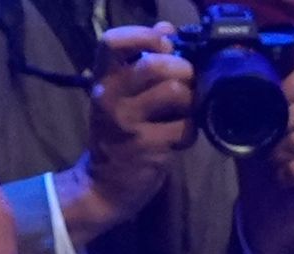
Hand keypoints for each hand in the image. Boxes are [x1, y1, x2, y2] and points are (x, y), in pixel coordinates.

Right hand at [66, 23, 193, 247]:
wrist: (104, 185)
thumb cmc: (117, 134)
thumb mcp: (120, 95)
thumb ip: (140, 61)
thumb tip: (167, 28)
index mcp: (102, 79)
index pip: (111, 41)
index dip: (144, 35)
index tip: (164, 43)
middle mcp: (110, 97)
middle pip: (153, 64)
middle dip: (182, 67)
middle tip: (189, 79)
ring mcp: (128, 123)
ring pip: (174, 92)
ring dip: (191, 100)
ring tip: (187, 110)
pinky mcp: (148, 148)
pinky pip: (185, 128)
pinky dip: (192, 132)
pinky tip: (182, 138)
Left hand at [236, 39, 293, 253]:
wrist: (263, 195)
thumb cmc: (261, 149)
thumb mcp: (255, 113)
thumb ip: (268, 83)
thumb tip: (279, 53)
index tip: (278, 90)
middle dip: (286, 116)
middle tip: (268, 130)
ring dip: (284, 149)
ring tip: (271, 157)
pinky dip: (288, 173)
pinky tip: (282, 176)